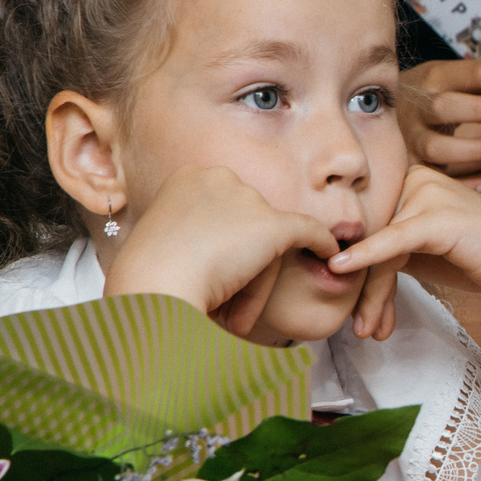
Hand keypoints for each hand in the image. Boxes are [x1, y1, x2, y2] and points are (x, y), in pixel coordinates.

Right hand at [102, 166, 342, 337]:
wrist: (154, 289)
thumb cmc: (151, 277)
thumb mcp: (166, 240)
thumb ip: (195, 232)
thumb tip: (222, 242)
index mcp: (189, 177)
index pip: (225, 205)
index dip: (223, 238)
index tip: (208, 261)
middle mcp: (220, 177)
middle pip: (248, 220)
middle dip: (240, 257)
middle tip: (217, 291)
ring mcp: (248, 200)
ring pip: (268, 238)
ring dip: (254, 275)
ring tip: (226, 303)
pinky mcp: (274, 225)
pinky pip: (309, 232)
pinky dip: (321, 243)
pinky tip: (329, 254)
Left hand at [328, 165, 480, 349]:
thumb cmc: (478, 258)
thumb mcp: (422, 250)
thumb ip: (385, 248)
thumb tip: (335, 265)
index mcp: (409, 180)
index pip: (367, 223)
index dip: (355, 265)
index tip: (352, 305)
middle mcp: (416, 178)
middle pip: (369, 235)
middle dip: (362, 286)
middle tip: (361, 326)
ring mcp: (428, 194)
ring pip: (378, 247)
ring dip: (371, 293)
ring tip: (368, 328)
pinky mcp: (436, 217)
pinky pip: (393, 242)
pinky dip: (367, 258)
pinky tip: (343, 268)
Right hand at [399, 60, 480, 186]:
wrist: (372, 109)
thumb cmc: (427, 95)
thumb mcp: (449, 78)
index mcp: (436, 78)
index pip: (476, 72)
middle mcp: (420, 107)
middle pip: (445, 107)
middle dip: (479, 109)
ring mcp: (411, 138)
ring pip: (435, 147)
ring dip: (470, 149)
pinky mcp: (410, 165)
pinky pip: (435, 178)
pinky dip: (462, 184)